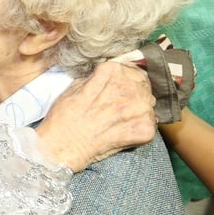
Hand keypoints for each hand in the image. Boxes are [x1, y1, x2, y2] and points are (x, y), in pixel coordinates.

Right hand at [35, 61, 156, 171]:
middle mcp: (129, 87)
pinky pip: (150, 125)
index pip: (129, 69)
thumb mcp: (76, 85)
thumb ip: (97, 77)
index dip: (123, 80)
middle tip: (116, 108)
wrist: (63, 145)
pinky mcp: (144, 129)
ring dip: (136, 113)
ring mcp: (139, 109)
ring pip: (148, 105)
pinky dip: (139, 130)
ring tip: (118, 122)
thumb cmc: (63, 115)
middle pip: (142, 85)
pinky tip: (122, 133)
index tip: (115, 90)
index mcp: (112, 71)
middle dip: (132, 95)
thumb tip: (109, 79)